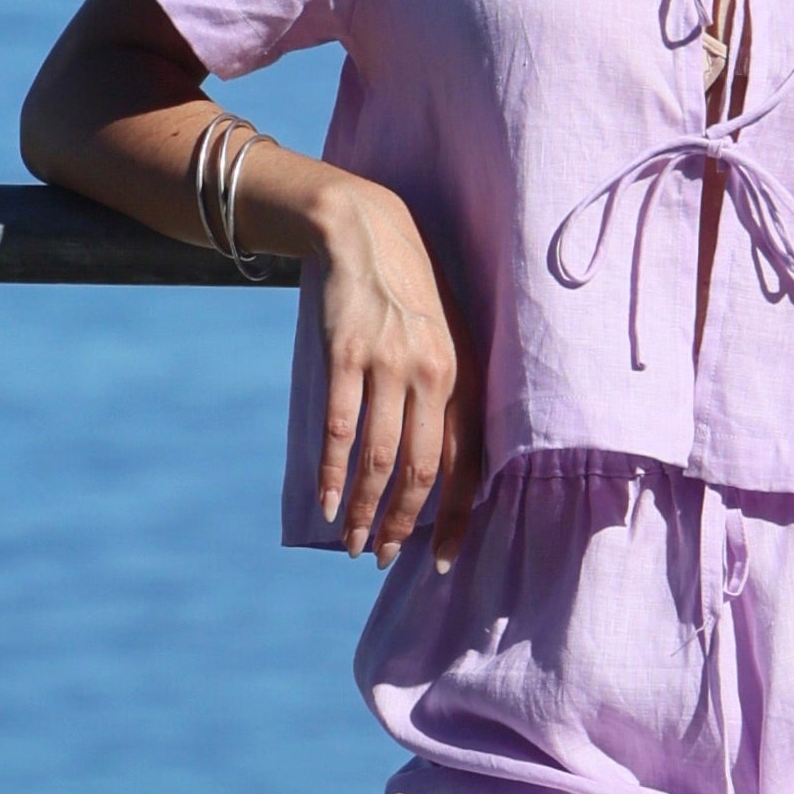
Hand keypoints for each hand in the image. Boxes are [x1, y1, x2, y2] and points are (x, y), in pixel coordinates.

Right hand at [309, 181, 480, 567]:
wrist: (367, 234)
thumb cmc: (411, 299)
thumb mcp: (445, 342)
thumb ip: (447, 398)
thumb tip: (440, 471)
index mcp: (463, 376)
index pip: (467, 463)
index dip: (453, 516)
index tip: (439, 559)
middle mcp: (433, 374)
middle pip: (421, 471)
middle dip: (402, 525)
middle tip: (382, 558)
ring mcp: (388, 364)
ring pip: (379, 460)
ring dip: (364, 511)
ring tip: (352, 542)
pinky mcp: (346, 355)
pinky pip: (339, 430)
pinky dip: (332, 475)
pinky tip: (326, 504)